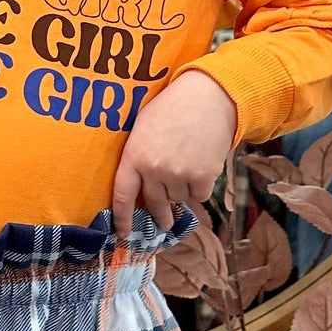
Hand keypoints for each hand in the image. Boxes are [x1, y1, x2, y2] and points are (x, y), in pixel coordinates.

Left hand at [111, 70, 236, 236]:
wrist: (208, 97)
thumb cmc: (172, 108)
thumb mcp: (143, 129)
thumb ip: (139, 158)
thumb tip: (140, 190)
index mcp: (134, 156)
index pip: (123, 196)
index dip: (123, 218)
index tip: (122, 234)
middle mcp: (154, 169)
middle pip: (155, 204)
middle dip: (160, 215)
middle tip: (163, 223)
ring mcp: (178, 174)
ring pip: (179, 198)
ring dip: (183, 189)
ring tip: (188, 163)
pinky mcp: (203, 176)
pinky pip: (199, 195)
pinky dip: (202, 186)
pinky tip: (202, 165)